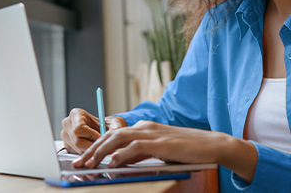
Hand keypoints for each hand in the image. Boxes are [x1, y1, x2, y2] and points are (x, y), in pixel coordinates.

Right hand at [61, 108, 127, 153]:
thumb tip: (116, 135)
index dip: (92, 136)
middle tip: (104, 147)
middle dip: (92, 146)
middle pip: (77, 141)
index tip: (102, 138)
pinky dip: (87, 154)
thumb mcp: (115, 123)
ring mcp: (65, 136)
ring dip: (91, 151)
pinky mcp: (67, 146)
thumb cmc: (108, 124)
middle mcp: (67, 124)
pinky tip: (94, 149)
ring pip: (77, 149)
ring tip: (101, 147)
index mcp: (75, 114)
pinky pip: (77, 154)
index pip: (79, 128)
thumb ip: (115, 128)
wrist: (105, 130)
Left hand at [74, 120, 257, 181]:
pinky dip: (121, 154)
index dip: (95, 146)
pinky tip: (112, 163)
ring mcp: (152, 133)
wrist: (212, 145)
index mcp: (143, 128)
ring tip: (89, 164)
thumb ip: (139, 154)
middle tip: (78, 163)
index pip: (113, 135)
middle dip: (92, 150)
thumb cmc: (186, 150)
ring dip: (101, 152)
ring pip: (118, 139)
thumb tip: (119, 161)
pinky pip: (135, 147)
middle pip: (110, 135)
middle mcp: (145, 127)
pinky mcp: (160, 142)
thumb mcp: (158, 151)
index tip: (83, 158)